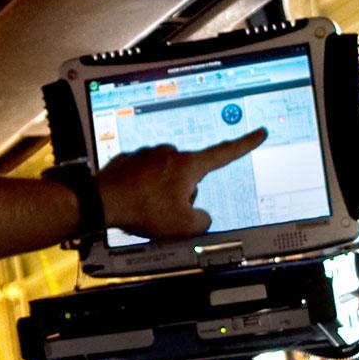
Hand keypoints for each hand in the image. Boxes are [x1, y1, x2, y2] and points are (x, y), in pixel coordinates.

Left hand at [97, 127, 266, 239]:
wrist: (100, 202)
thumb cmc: (141, 209)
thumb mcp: (184, 226)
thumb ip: (203, 221)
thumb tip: (200, 217)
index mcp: (188, 165)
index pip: (225, 152)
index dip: (245, 144)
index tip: (258, 133)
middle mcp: (168, 153)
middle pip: (189, 176)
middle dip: (183, 194)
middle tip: (166, 211)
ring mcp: (147, 154)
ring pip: (165, 177)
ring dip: (159, 192)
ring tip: (145, 208)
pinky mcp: (128, 161)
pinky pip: (143, 177)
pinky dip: (141, 189)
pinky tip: (132, 201)